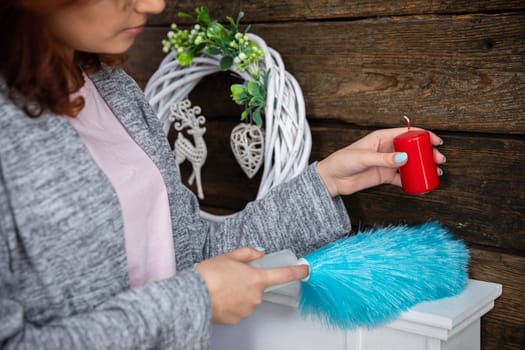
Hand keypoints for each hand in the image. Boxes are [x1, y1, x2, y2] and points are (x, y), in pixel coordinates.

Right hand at [194, 247, 308, 324]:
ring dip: (239, 293)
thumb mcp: (229, 256)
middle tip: (231, 276)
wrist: (192, 296)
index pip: (283, 275)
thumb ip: (247, 253)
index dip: (296, 271)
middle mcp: (255, 296)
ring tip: (221, 287)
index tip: (305, 269)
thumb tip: (258, 254)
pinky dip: (231, 304)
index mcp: (256, 278)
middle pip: (259, 287)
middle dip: (248, 281)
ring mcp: (246, 309)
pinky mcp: (236, 319)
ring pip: (248, 299)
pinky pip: (238, 309)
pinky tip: (219, 298)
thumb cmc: (209, 275)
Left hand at [316, 128, 445, 196]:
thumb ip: (384, 159)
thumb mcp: (364, 158)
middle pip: (412, 148)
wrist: (332, 179)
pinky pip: (402, 178)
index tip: (436, 141)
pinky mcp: (384, 176)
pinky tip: (421, 184)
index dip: (423, 135)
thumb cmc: (343, 162)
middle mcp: (386, 149)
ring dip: (422, 167)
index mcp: (382, 138)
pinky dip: (412, 180)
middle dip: (427, 153)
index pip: (406, 133)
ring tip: (435, 172)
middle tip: (439, 160)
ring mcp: (386, 163)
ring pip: (410, 163)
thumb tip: (404, 158)